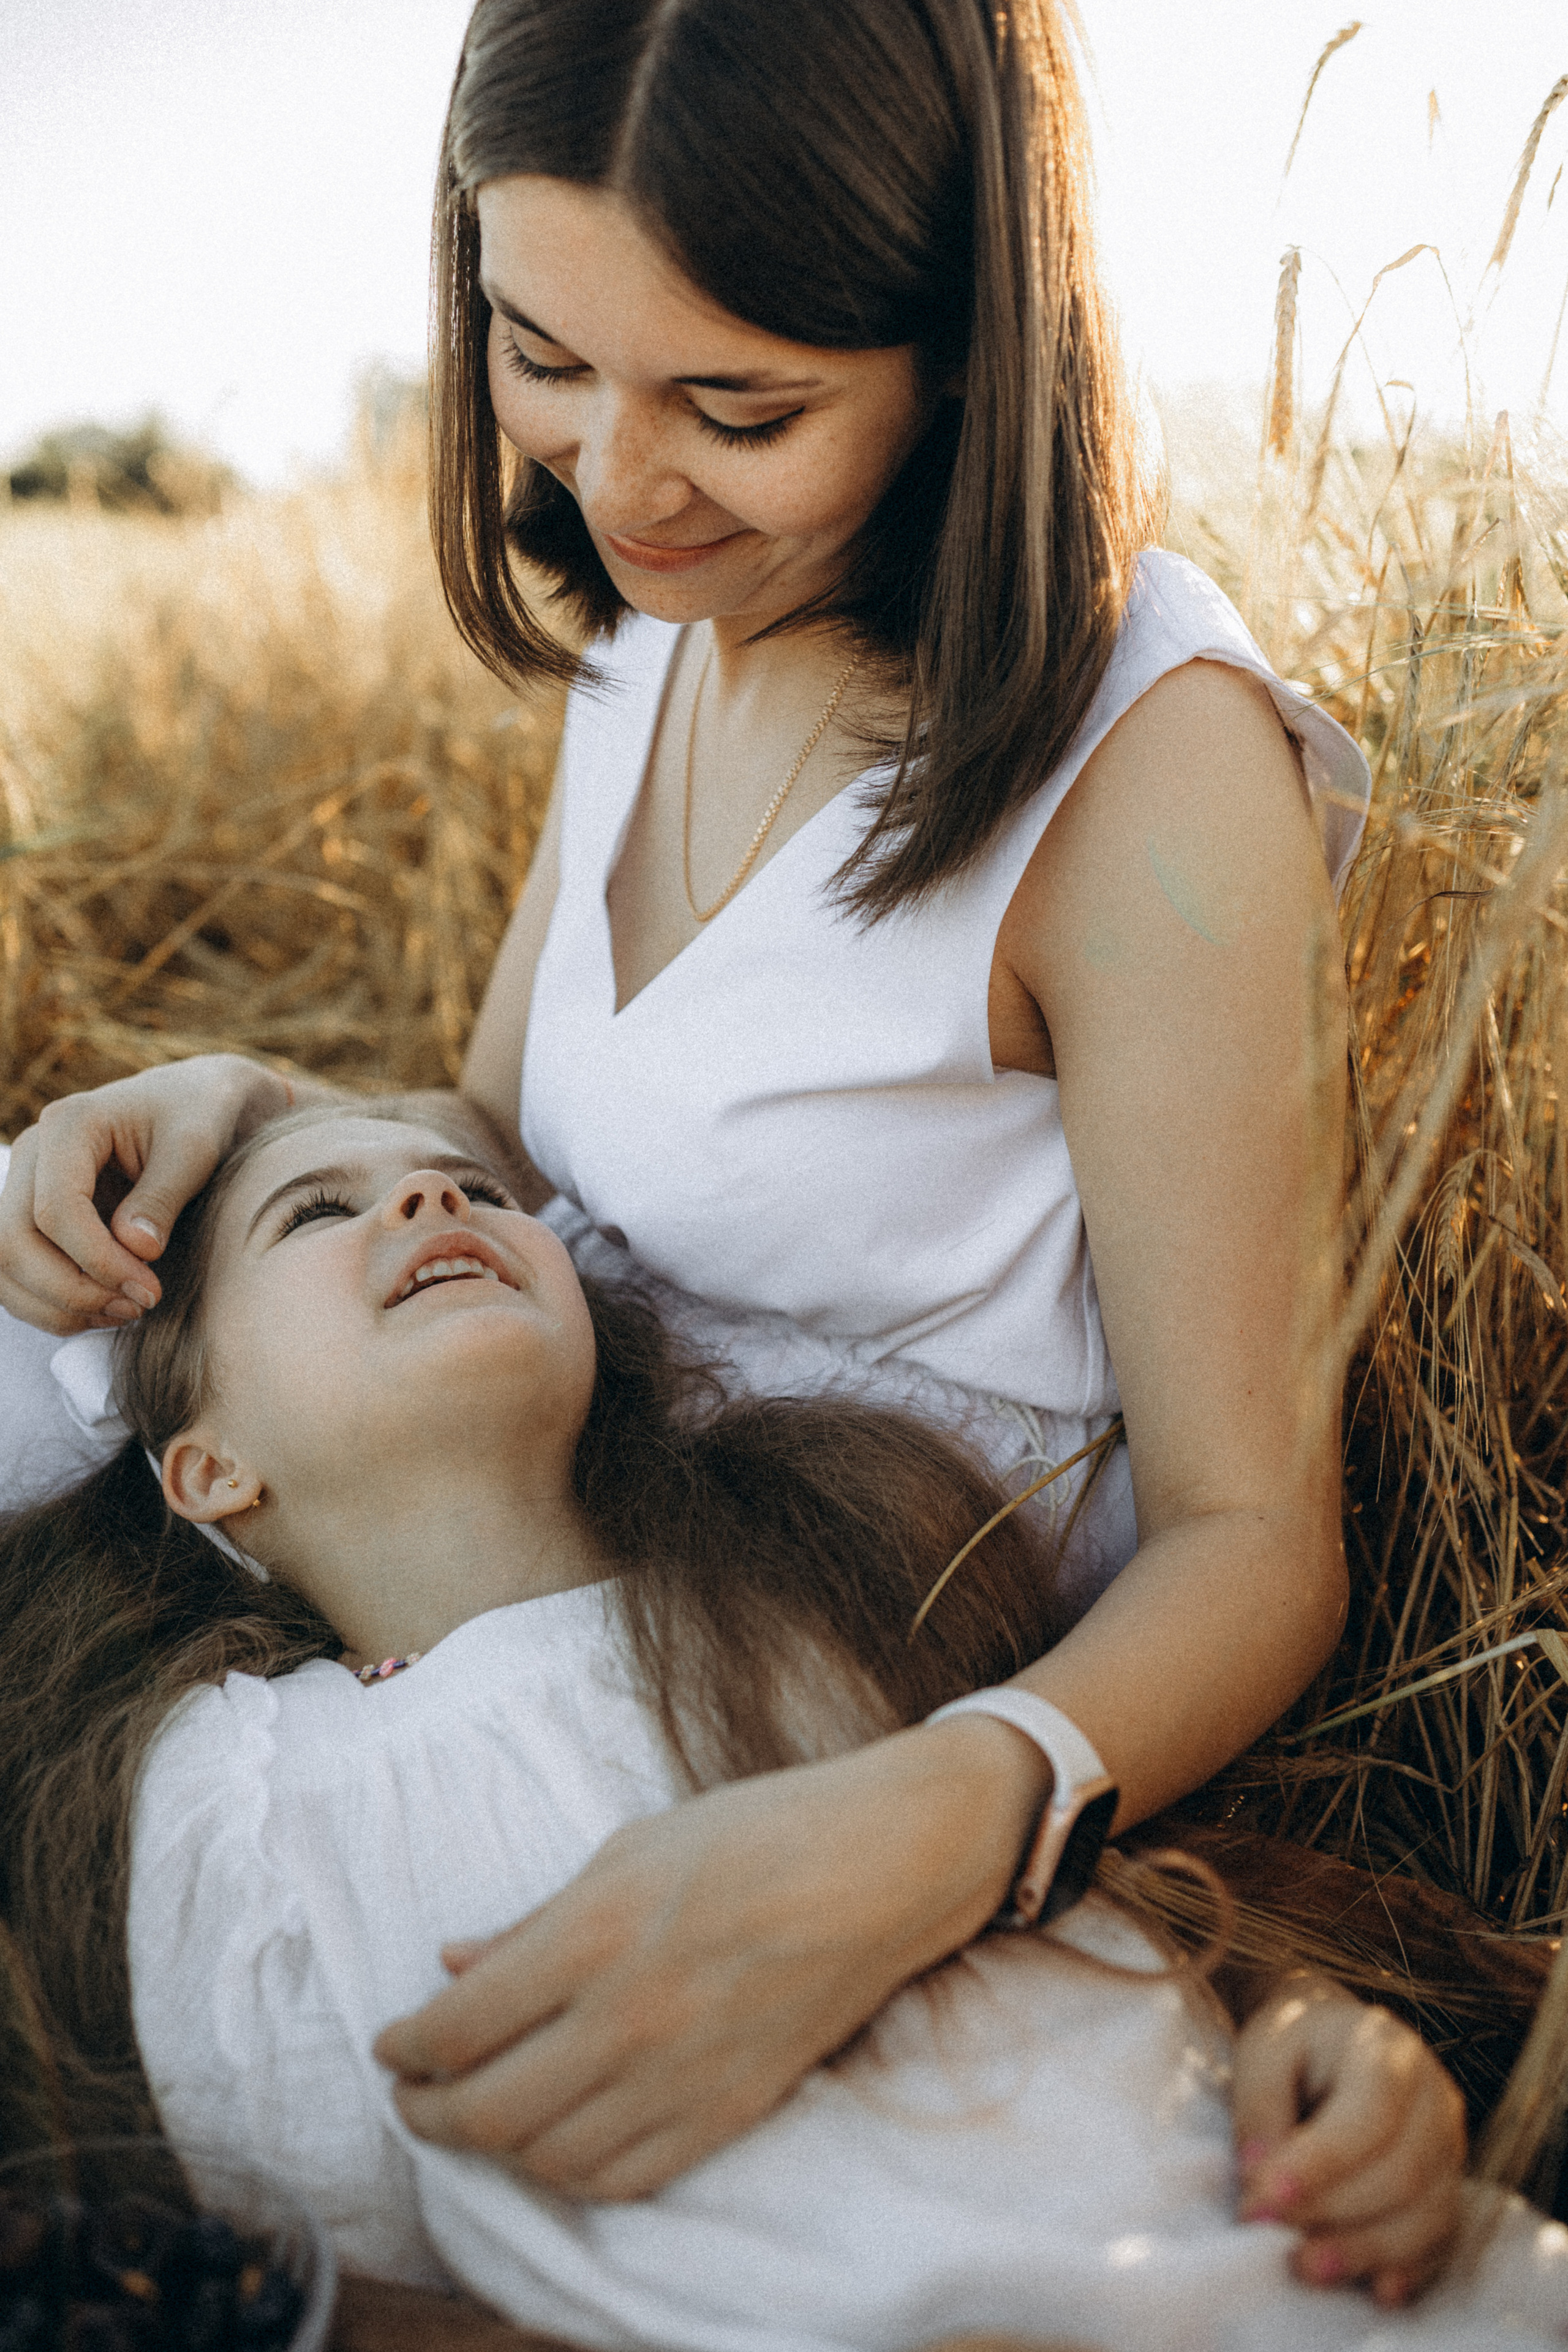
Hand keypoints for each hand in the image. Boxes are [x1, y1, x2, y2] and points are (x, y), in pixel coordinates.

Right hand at [0, 1055, 290, 1333]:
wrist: (196, 1102)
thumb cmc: (198, 1116)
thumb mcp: (196, 1149)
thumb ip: (164, 1196)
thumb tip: (136, 1248)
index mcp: (70, 1125)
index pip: (55, 1210)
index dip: (97, 1261)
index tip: (149, 1290)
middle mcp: (33, 1152)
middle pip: (14, 1241)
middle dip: (72, 1290)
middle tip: (137, 1306)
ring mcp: (25, 1184)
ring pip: (5, 1264)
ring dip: (58, 1305)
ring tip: (125, 1312)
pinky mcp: (33, 1215)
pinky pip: (16, 1273)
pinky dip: (53, 1304)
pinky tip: (106, 1308)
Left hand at [375, 1717, 1047, 2200]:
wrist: (886, 1863)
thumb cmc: (757, 1832)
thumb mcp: (630, 1847)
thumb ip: (536, 1919)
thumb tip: (452, 1963)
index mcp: (597, 1932)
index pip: (460, 2026)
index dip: (407, 2046)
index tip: (389, 2044)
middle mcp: (631, 2015)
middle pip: (489, 2110)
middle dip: (427, 2114)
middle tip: (409, 2097)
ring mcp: (685, 2073)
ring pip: (549, 2157)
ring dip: (493, 2149)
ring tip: (474, 2120)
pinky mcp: (732, 2110)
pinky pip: (624, 2176)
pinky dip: (569, 2173)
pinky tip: (551, 2145)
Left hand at [1233, 1971, 1465, 2305]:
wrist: (1335, 2042)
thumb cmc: (1297, 2048)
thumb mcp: (1264, 2053)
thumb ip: (1260, 2109)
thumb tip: (1259, 2179)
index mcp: (1386, 2050)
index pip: (1370, 2113)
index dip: (1322, 2163)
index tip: (1267, 2197)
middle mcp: (1433, 2098)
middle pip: (1402, 2172)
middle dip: (1334, 2212)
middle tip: (1267, 2231)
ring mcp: (1450, 2146)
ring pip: (1427, 2214)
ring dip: (1366, 2250)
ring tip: (1306, 2268)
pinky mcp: (1448, 2187)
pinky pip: (1441, 2239)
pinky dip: (1409, 2268)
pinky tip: (1374, 2289)